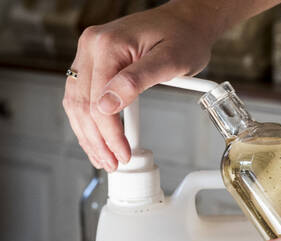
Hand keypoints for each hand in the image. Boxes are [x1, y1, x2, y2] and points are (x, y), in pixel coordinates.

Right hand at [62, 3, 216, 170]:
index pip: (97, 101)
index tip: (122, 154)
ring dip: (88, 134)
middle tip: (111, 163)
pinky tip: (98, 138)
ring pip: (77, 102)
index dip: (109, 134)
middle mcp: (92, 46)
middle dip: (96, 140)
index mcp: (106, 45)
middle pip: (81, 104)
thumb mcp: (169, 60)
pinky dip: (89, 120)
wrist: (188, 21)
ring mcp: (91, 53)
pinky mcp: (96, 61)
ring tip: (103, 157)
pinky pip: (83, 95)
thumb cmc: (184, 37)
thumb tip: (107, 106)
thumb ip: (137, 81)